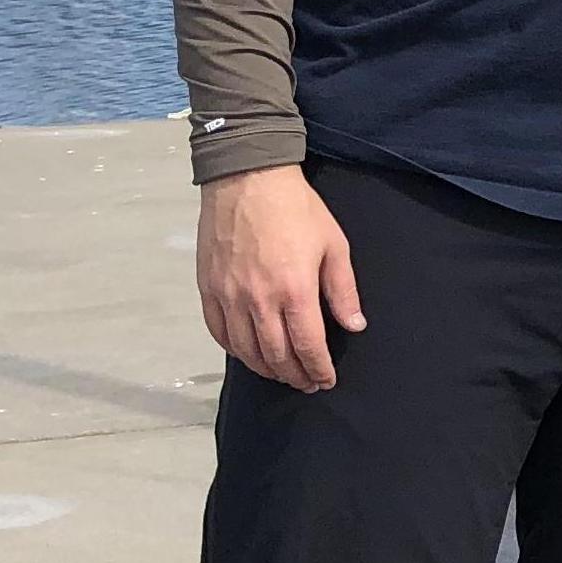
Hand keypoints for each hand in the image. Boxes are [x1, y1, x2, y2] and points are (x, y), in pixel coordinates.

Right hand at [198, 166, 365, 392]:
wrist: (248, 179)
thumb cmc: (296, 209)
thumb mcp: (334, 245)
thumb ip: (343, 290)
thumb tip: (354, 325)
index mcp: (294, 290)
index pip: (307, 345)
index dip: (318, 369)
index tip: (326, 380)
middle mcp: (258, 300)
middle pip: (276, 355)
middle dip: (294, 375)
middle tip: (307, 383)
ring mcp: (228, 296)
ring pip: (245, 350)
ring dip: (266, 368)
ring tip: (282, 373)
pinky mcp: (207, 288)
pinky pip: (218, 331)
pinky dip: (234, 350)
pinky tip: (248, 353)